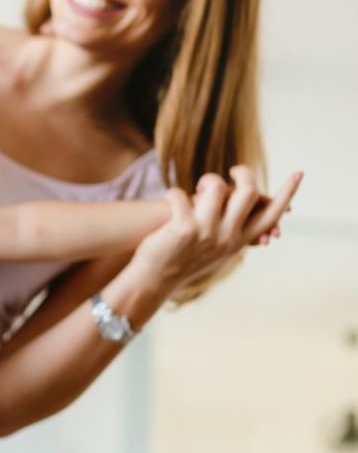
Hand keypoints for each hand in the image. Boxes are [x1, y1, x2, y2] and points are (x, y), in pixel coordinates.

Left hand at [130, 166, 302, 293]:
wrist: (153, 281)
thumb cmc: (182, 260)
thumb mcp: (214, 249)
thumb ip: (230, 229)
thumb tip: (244, 202)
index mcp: (238, 242)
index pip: (270, 216)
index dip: (287, 193)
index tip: (298, 173)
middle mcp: (226, 238)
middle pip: (248, 193)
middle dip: (242, 173)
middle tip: (232, 171)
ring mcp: (206, 233)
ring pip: (217, 188)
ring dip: (207, 181)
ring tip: (198, 189)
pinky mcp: (183, 229)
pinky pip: (182, 195)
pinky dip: (174, 193)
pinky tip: (171, 198)